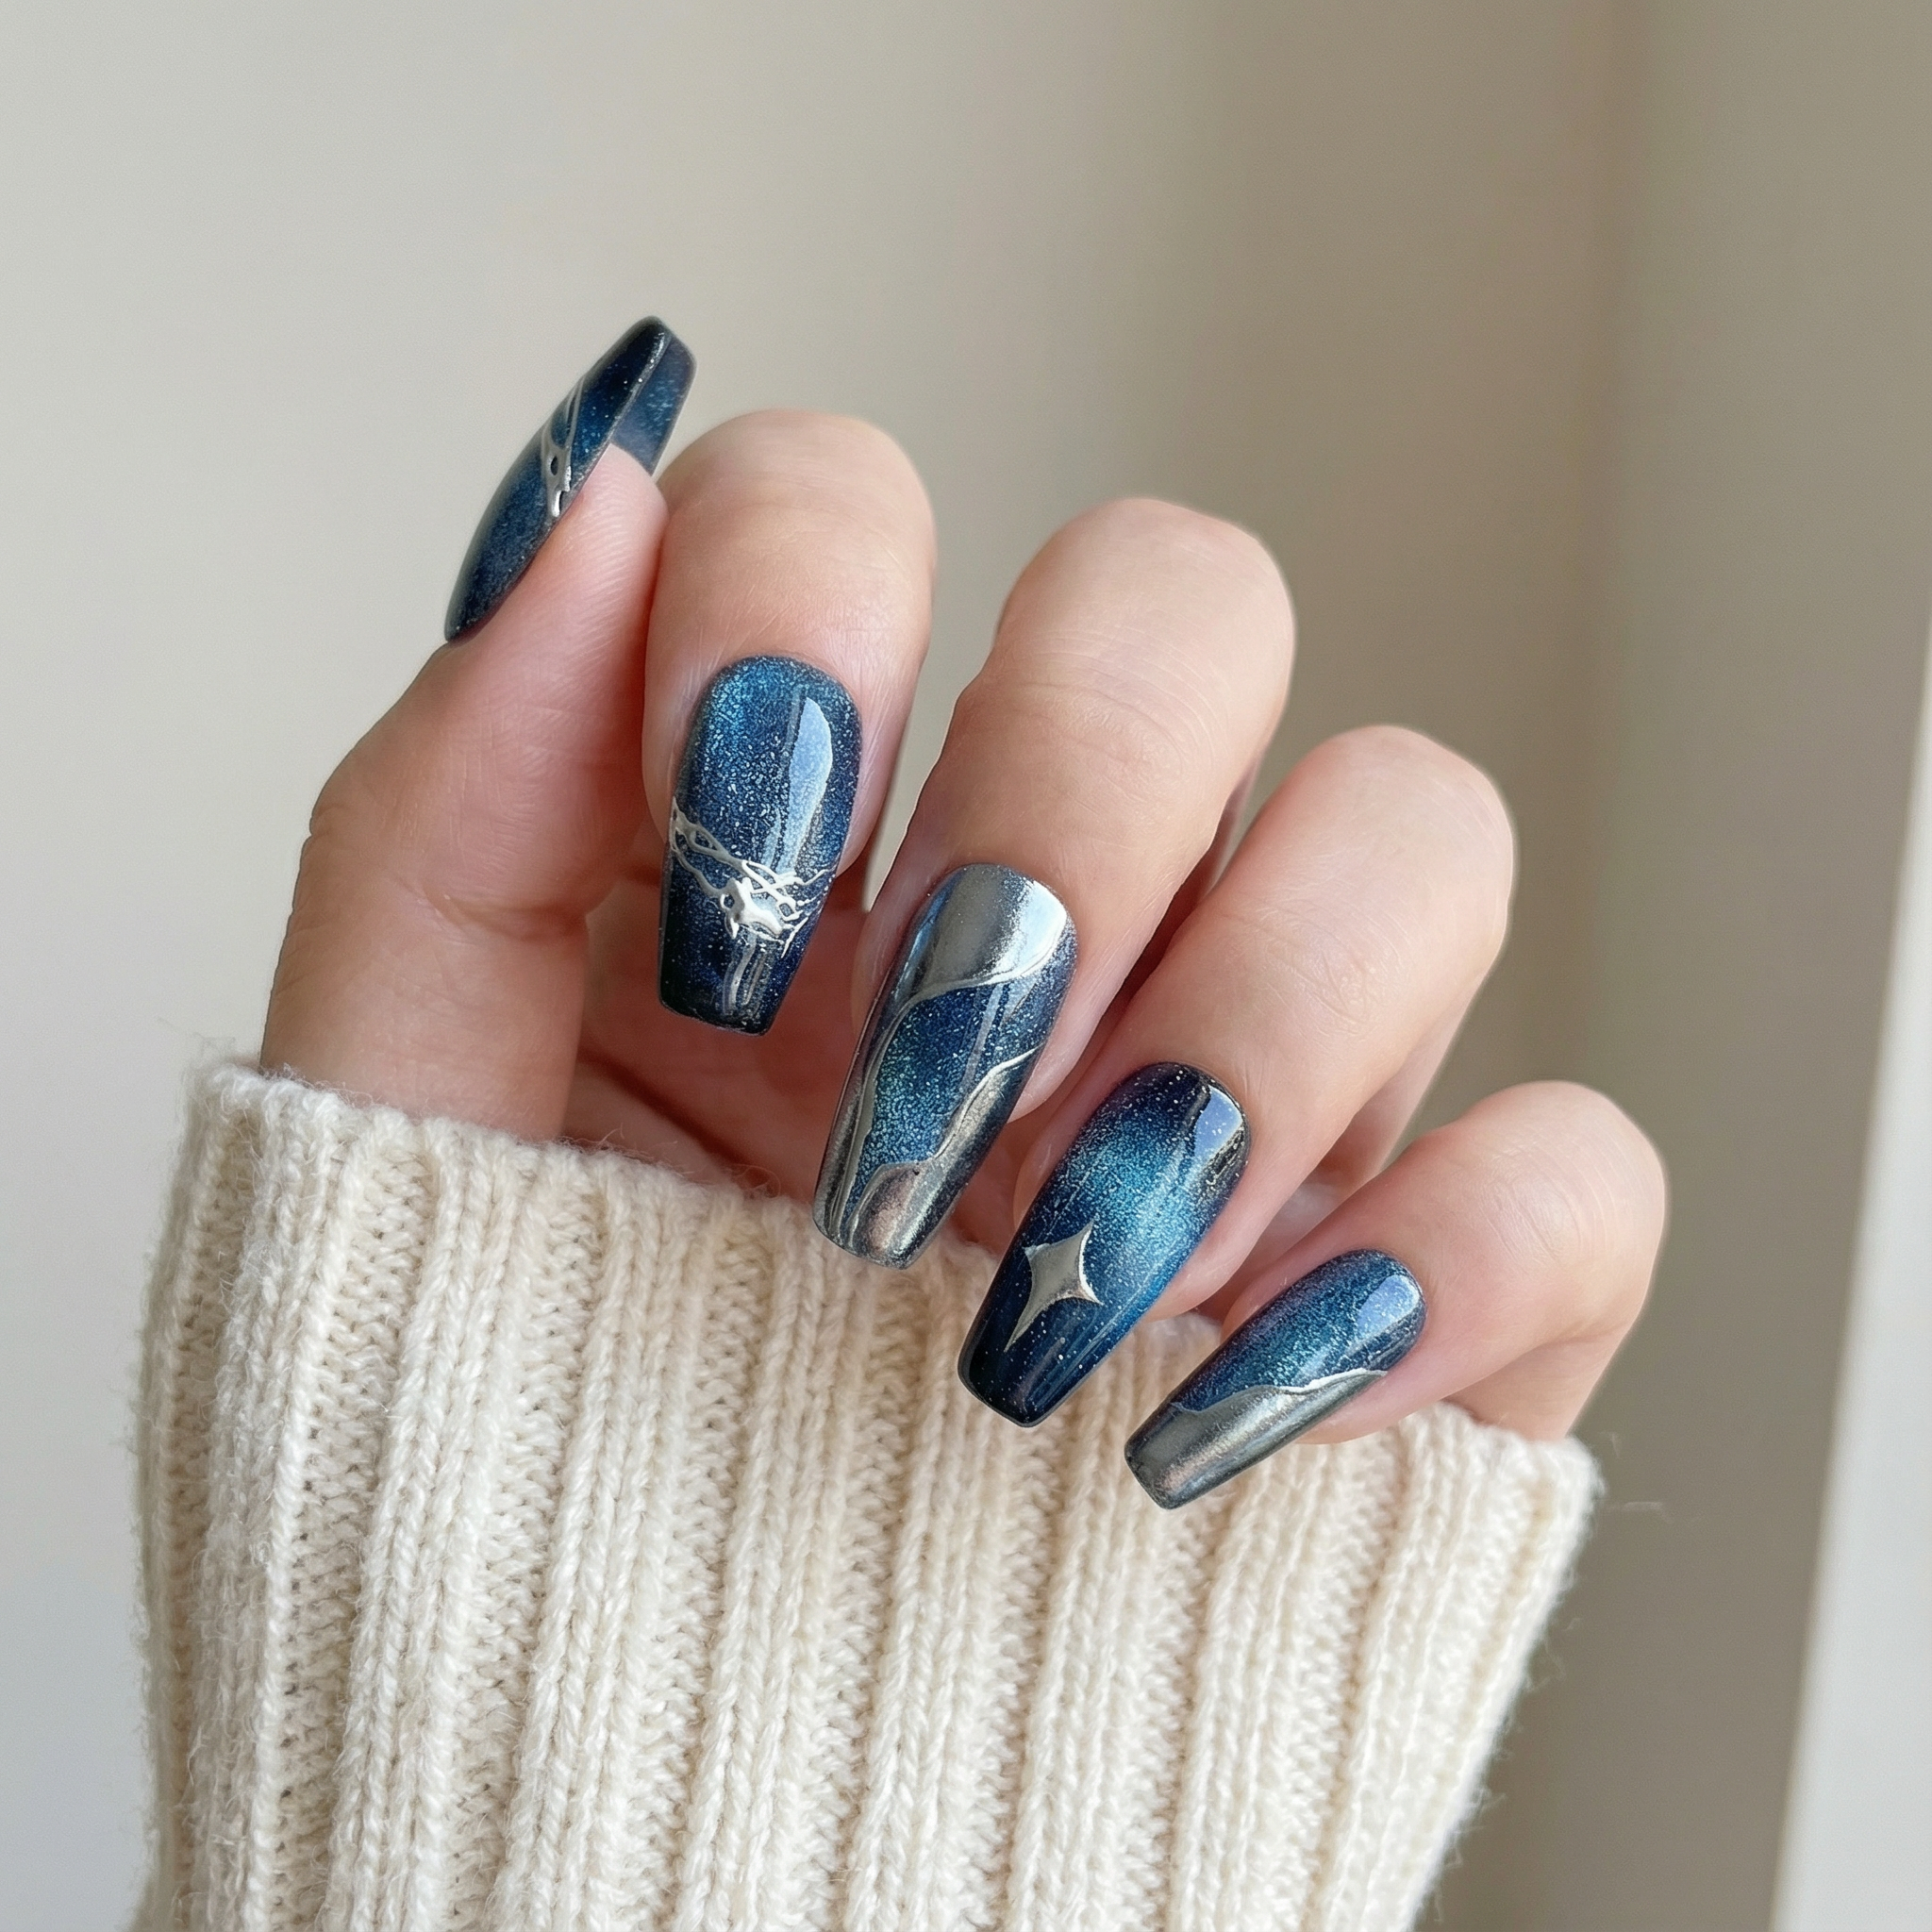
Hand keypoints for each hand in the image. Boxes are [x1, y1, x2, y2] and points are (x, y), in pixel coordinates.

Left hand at [262, 401, 1662, 1499]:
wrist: (658, 1781)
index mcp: (801, 833)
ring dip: (1255, 1028)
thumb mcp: (400, 1138)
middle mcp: (1050, 900)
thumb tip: (585, 501)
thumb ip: (441, 818)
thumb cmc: (504, 1455)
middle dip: (1074, 794)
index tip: (732, 895)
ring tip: (1060, 1277)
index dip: (803, 614)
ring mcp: (1248, 1072)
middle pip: (1189, 595)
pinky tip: (1241, 1401)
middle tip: (925, 1081)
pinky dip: (1446, 1266)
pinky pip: (1570, 1165)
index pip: (848, 502)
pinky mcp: (1406, 1278)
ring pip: (1418, 823)